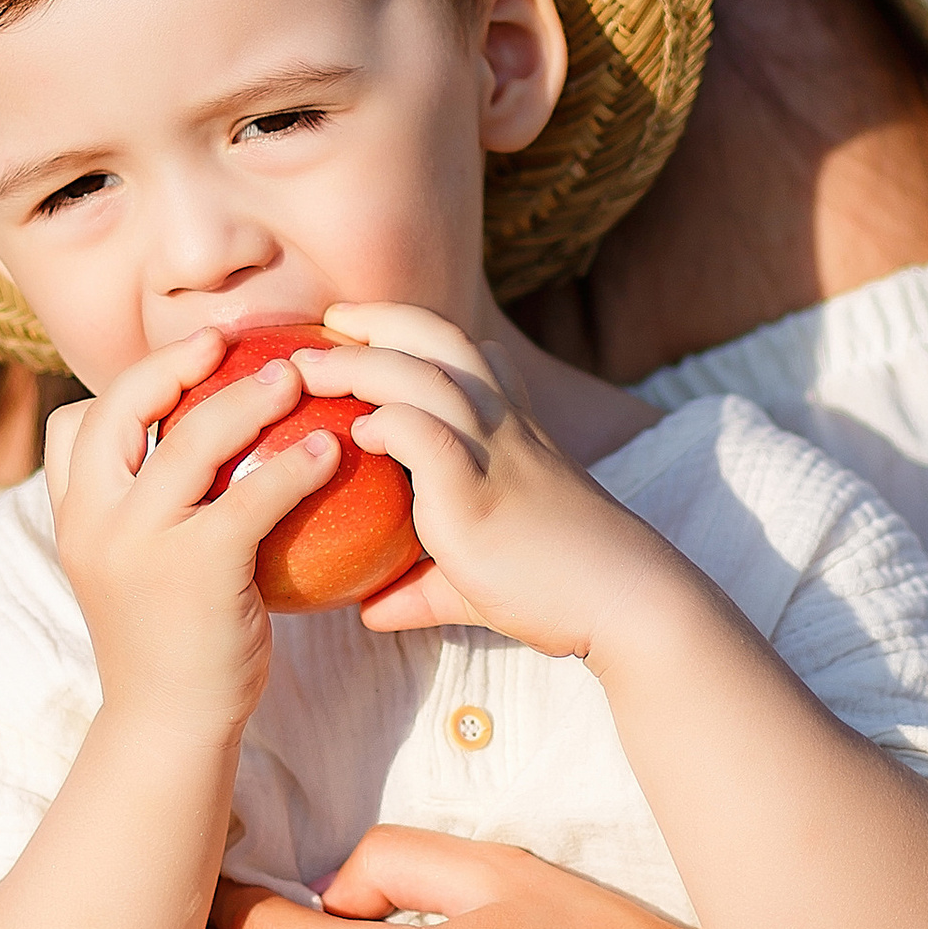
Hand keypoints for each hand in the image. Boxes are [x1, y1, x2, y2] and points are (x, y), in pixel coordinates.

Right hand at [44, 335, 339, 734]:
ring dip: (246, 397)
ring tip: (294, 378)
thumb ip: (147, 515)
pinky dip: (295, 464)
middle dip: (172, 362)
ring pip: (188, 440)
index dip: (122, 388)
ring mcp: (138, 544)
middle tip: (227, 340)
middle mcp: (93, 522)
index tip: (178, 366)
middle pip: (118, 408)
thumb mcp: (134, 571)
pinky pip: (252, 495)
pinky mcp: (197, 568)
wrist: (169, 728)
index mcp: (73, 519)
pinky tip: (329, 451)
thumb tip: (200, 455)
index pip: (71, 425)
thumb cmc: (170, 646)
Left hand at [293, 309, 668, 659]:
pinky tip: (359, 433)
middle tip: (325, 321)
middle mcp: (504, 426)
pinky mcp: (478, 492)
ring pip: (424, 374)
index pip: (472, 355)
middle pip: (440, 337)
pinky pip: (427, 435)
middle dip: (379, 318)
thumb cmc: (555, 591)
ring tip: (305, 369)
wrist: (622, 603)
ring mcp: (495, 452)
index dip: (418, 335)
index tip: (364, 334)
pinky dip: (388, 423)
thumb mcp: (476, 580)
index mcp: (512, 433)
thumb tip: (370, 610)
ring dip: (359, 362)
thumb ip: (421, 588)